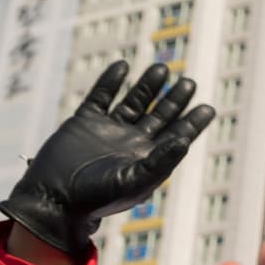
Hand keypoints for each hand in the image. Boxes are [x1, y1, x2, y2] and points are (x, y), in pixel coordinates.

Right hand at [0, 60, 214, 257]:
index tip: (208, 108)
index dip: (192, 123)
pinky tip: (122, 66)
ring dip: (147, 86)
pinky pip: (101, 97)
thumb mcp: (135, 181)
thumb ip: (161, 161)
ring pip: (133, 102)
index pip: (176, 136)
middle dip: (175, 100)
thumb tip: (185, 141)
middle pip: (160, 115)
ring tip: (162, 68)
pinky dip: (110, 82)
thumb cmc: (99, 198)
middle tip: (190, 83)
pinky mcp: (85, 121)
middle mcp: (132, 143)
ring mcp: (109, 130)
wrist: (56, 198)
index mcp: (148, 159)